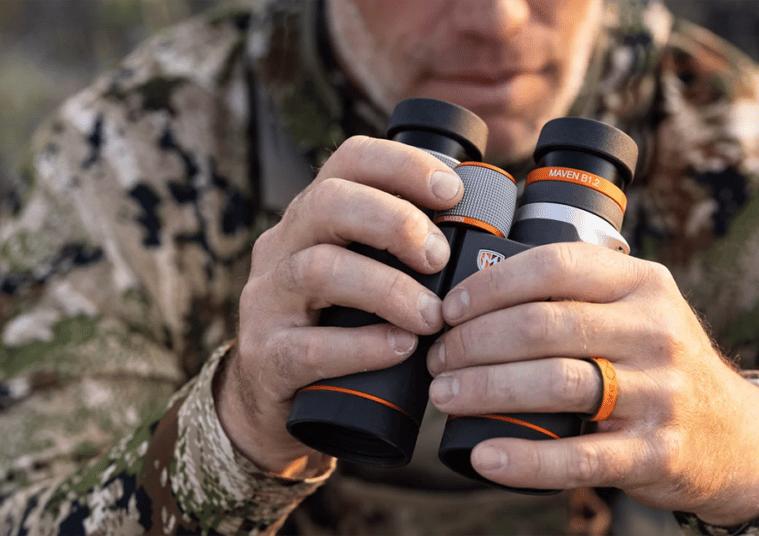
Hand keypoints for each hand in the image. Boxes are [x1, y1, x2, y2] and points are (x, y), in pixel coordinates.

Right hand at [215, 136, 462, 475]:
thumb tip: (491, 238)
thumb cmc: (341, 327)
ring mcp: (268, 301)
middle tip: (441, 257)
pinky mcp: (267, 358)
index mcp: (314, 216)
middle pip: (329, 203)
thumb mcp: (364, 274)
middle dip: (395, 222)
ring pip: (317, 270)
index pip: (350, 161)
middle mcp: (283, 247)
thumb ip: (405, 251)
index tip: (453, 191)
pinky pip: (309, 346)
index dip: (403, 165)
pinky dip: (363, 346)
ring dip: (388, 289)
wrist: (278, 401)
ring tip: (433, 316)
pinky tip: (402, 349)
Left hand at [426, 242, 758, 524]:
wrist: (734, 436)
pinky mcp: (656, 452)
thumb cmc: (659, 364)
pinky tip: (484, 456)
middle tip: (437, 358)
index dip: (490, 286)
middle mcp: (656, 331)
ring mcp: (660, 393)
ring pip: (554, 385)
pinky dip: (523, 459)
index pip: (554, 266)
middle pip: (544, 326)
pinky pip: (578, 458)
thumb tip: (474, 289)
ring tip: (446, 396)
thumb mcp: (640, 309)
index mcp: (644, 283)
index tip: (448, 309)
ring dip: (485, 389)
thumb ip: (580, 292)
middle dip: (474, 342)